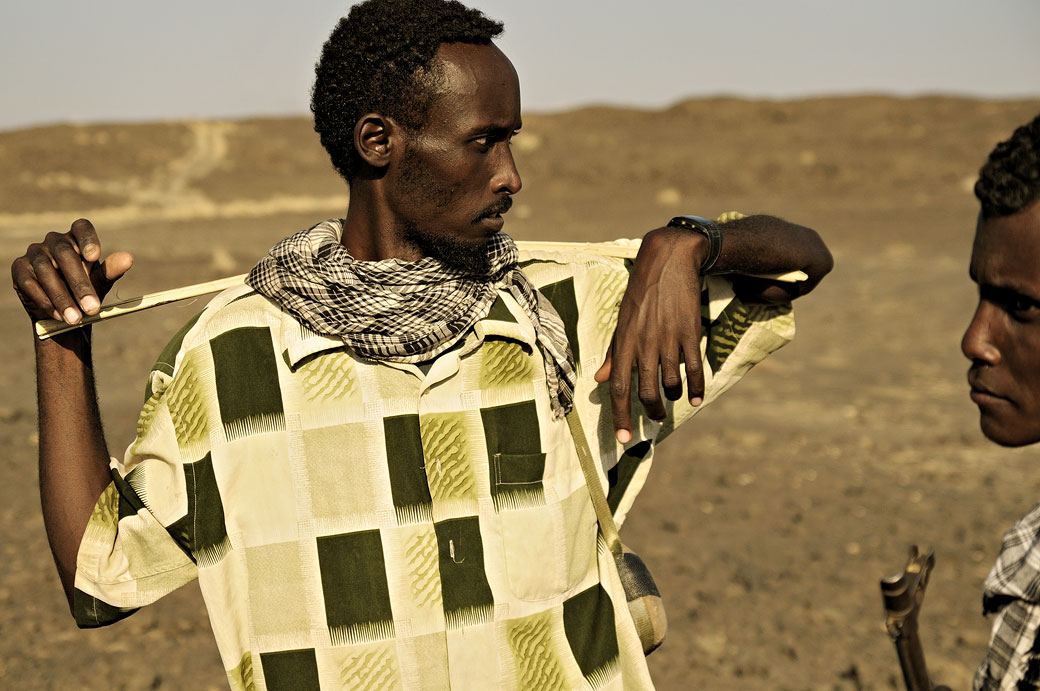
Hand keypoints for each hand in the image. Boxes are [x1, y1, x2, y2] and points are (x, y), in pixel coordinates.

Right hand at [11, 218, 132, 326]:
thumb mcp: (100, 282)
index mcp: (77, 238)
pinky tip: (59, 316)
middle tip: (92, 308)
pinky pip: (30, 284)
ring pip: (46, 271)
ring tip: (76, 319)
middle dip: (80, 283)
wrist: (64, 312)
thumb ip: (111, 270)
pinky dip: (46, 301)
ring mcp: (35, 253)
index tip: (95, 257)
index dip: (88, 239)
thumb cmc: (86, 291)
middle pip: (65, 254)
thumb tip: (129, 258)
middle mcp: (54, 241)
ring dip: (62, 297)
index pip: (82, 227)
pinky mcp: (20, 269)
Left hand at [594, 227, 706, 442]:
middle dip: (651, 411)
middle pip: (645, 391)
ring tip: (673, 399)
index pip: (619, 388)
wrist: (668, 261)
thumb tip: (601, 381)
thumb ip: (613, 353)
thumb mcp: (622, 321)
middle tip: (654, 418)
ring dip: (673, 397)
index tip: (623, 438)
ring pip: (670, 383)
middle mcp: (644, 343)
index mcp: (624, 342)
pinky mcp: (689, 332)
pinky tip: (695, 398)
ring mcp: (668, 338)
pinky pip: (694, 368)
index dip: (620, 416)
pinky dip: (696, 387)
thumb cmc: (641, 294)